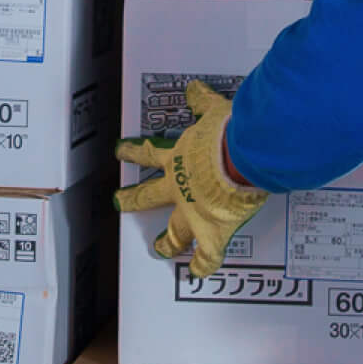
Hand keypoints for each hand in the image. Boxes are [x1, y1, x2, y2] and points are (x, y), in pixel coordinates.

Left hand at [112, 80, 268, 278]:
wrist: (242, 157)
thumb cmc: (229, 133)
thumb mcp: (212, 112)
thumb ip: (203, 103)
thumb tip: (194, 89)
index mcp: (178, 159)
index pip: (149, 154)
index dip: (134, 153)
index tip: (121, 152)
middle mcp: (179, 188)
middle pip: (149, 197)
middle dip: (133, 200)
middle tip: (120, 203)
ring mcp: (193, 213)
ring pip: (174, 232)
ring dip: (167, 242)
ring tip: (159, 249)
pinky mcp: (213, 231)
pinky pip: (207, 255)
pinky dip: (204, 265)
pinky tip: (199, 274)